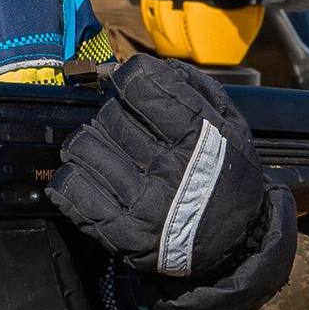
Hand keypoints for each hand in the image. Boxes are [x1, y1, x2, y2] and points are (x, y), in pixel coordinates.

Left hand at [47, 56, 271, 283]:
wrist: (236, 242)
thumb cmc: (227, 176)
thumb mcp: (230, 125)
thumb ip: (193, 88)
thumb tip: (146, 67)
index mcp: (199, 140)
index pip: (141, 87)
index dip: (130, 78)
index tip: (131, 84)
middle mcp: (169, 171)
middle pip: (109, 115)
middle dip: (113, 113)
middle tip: (126, 127)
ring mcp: (143, 205)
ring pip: (84, 147)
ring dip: (90, 142)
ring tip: (106, 150)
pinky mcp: (121, 233)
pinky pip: (72, 189)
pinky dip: (73, 175)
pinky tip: (89, 175)